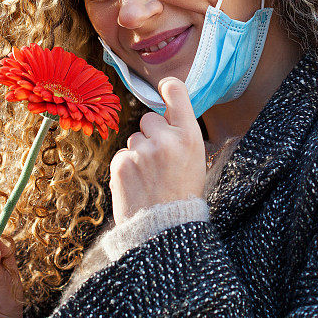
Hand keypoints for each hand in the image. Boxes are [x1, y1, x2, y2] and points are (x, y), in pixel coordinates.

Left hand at [109, 76, 205, 224]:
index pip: (177, 92)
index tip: (164, 88)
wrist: (165, 230)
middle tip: (161, 158)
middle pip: (150, 119)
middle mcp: (166, 139)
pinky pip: (123, 155)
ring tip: (150, 177)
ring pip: (135, 139)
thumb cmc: (183, 195)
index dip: (169, 88)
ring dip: (139, 153)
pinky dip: (127, 167)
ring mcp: (142, 151)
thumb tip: (165, 115)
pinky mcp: (122, 164)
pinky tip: (138, 183)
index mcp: (190, 136)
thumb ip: (181, 135)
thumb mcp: (196, 160)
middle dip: (152, 134)